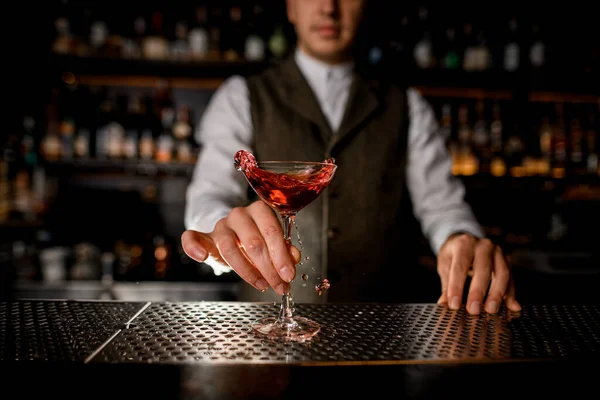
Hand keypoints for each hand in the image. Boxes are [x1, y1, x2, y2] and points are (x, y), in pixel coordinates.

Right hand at [181, 200, 299, 295]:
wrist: (234, 235)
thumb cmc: (256, 239)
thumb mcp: (272, 243)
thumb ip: (284, 249)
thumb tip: (294, 257)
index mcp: (260, 210)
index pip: (272, 232)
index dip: (281, 256)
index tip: (289, 275)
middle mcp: (239, 214)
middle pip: (254, 242)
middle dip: (269, 269)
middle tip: (279, 285)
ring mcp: (221, 225)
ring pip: (230, 247)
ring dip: (247, 271)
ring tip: (261, 284)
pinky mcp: (205, 236)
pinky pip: (192, 238)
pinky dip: (193, 246)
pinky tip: (201, 257)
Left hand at [436, 233, 520, 314]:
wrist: (465, 240)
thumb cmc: (453, 254)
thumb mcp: (445, 265)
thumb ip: (446, 284)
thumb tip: (444, 304)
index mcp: (464, 244)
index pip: (460, 267)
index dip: (456, 287)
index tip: (454, 305)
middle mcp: (483, 245)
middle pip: (483, 269)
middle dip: (478, 291)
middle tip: (473, 310)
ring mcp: (498, 252)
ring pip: (502, 273)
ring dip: (497, 294)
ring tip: (491, 310)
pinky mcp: (507, 261)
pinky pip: (511, 278)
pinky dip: (511, 294)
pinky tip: (511, 307)